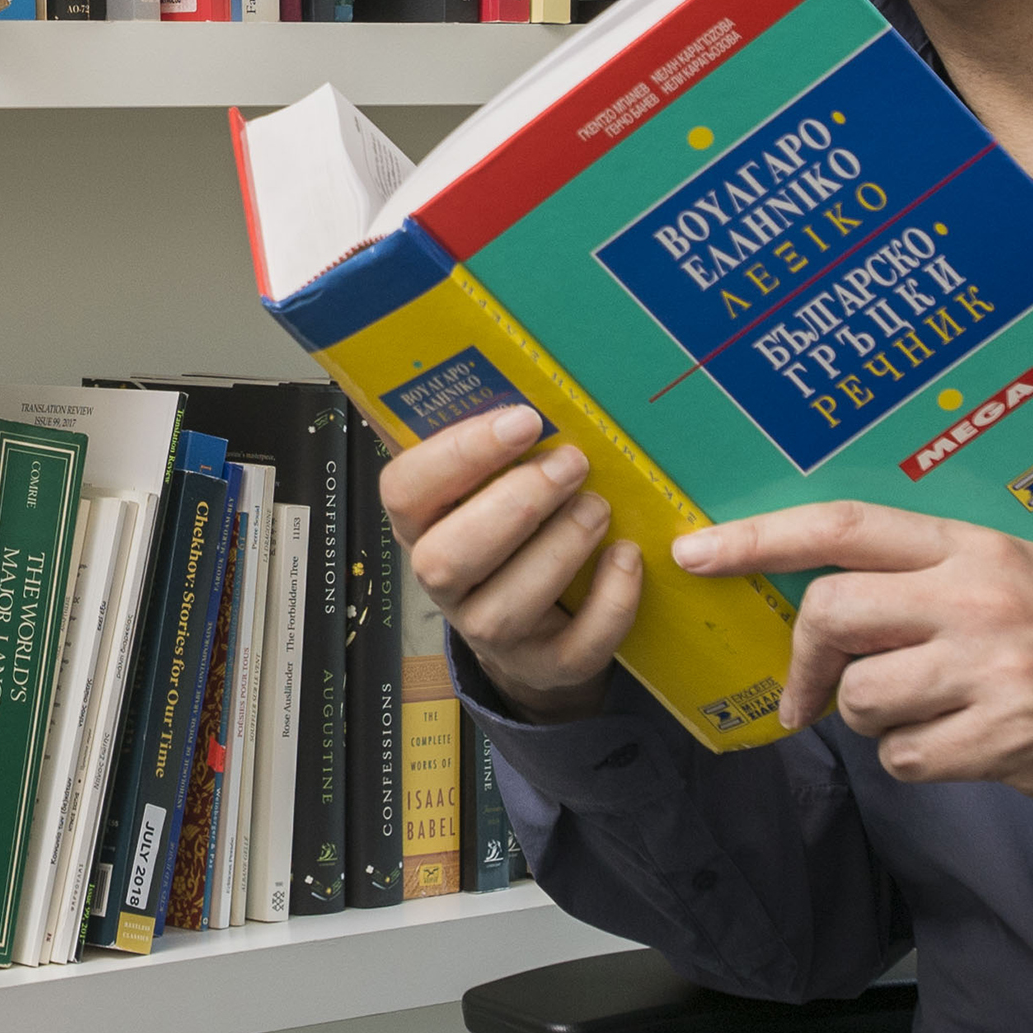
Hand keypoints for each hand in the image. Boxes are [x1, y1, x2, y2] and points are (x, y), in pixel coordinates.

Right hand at [379, 405, 640, 721]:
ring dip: (559, 548)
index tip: (523, 420)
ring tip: (598, 504)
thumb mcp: (483, 487)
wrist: (534, 632)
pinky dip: (609, 602)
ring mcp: (489, 633)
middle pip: (448, 556)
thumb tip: (505, 364)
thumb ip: (484, 442)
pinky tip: (627, 557)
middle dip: (517, 503)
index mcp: (420, 523)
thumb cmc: (510, 534)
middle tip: (572, 462)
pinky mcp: (545, 667)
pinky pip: (575, 646)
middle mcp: (442, 582)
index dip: (459, 453)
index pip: (404, 488)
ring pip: (506, 605)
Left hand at [676, 501, 1032, 824]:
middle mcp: (978, 597)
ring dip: (870, 719)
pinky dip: (912, 762)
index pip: (844, 528)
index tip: (699, 552)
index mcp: (973, 546)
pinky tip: (955, 748)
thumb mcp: (1014, 571)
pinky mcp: (1003, 738)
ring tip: (923, 714)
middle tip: (810, 692)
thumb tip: (821, 575)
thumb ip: (927, 567)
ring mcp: (991, 669)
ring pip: (862, 697)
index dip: (760, 538)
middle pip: (834, 615)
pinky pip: (904, 758)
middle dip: (807, 662)